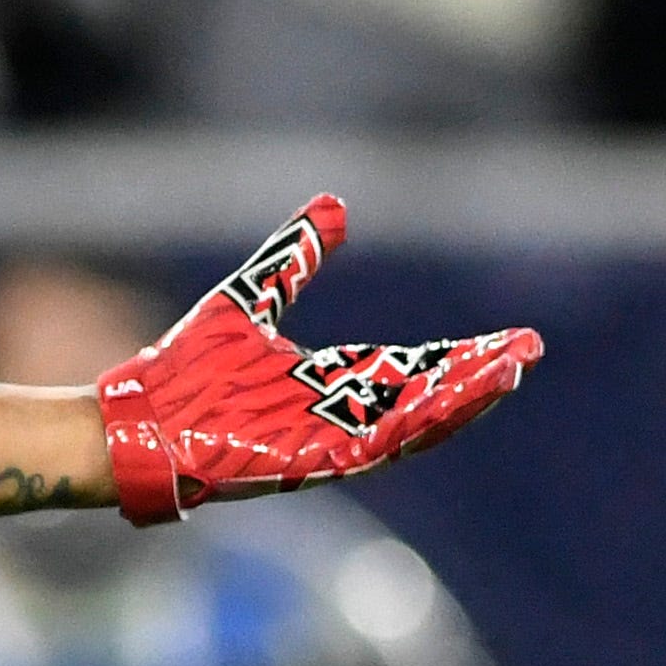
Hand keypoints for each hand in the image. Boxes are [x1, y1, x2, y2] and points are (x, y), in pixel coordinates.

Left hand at [96, 197, 537, 523]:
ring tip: (508, 372)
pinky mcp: (314, 460)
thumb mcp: (251, 296)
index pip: (414, 370)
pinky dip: (418, 423)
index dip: (463, 358)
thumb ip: (294, 258)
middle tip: (527, 354)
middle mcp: (340, 415)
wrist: (138, 417)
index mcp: (331, 383)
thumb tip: (335, 205)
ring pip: (416, 423)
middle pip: (427, 397)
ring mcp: (330, 441)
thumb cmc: (186, 368)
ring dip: (463, 399)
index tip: (514, 341)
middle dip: (479, 378)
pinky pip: (379, 443)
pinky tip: (450, 402)